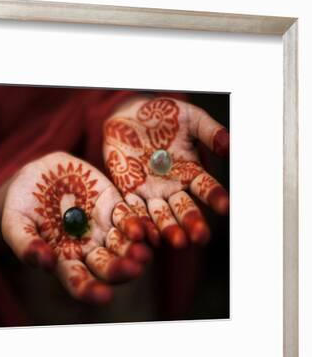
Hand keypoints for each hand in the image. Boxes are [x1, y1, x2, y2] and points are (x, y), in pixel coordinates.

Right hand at [0, 152, 150, 304]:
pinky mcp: (112, 203)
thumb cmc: (21, 206)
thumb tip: (45, 263)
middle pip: (107, 266)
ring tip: (141, 253)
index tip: (103, 296)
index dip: (90, 290)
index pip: (79, 281)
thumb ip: (25, 245)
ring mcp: (102, 227)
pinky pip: (128, 216)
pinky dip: (136, 224)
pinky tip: (141, 229)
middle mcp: (88, 248)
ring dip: (134, 250)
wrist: (36, 175)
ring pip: (123, 244)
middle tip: (131, 269)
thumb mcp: (14, 224)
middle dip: (120, 270)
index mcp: (64, 260)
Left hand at [103, 96, 228, 247]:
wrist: (128, 115)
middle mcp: (173, 187)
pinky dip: (139, 220)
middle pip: (185, 209)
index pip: (206, 188)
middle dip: (192, 223)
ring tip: (176, 241)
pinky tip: (145, 233)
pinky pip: (133, 208)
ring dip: (168, 228)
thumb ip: (208, 131)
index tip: (224, 207)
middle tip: (199, 237)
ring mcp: (151, 191)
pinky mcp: (128, 191)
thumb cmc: (162, 116)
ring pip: (161, 214)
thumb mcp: (189, 119)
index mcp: (191, 172)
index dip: (215, 196)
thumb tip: (228, 144)